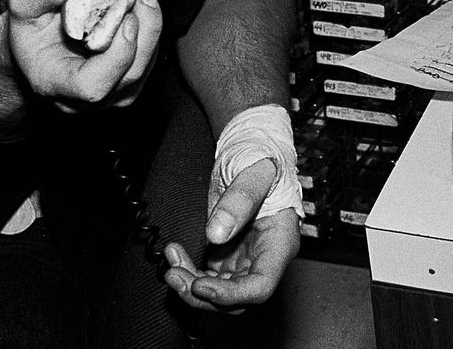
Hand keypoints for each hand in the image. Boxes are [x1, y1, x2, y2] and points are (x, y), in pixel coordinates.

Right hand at [6, 0, 162, 109]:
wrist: (32, 43)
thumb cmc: (27, 26)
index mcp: (52, 82)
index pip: (92, 87)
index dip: (116, 56)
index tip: (125, 18)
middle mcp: (83, 99)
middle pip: (129, 75)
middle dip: (143, 29)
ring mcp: (109, 93)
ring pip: (145, 66)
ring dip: (150, 24)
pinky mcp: (127, 81)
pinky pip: (148, 58)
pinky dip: (150, 28)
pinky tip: (140, 3)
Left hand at [162, 158, 299, 312]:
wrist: (250, 153)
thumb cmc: (260, 160)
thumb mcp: (253, 173)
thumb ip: (239, 201)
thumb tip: (216, 233)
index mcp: (280, 242)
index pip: (260, 286)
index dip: (231, 294)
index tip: (200, 285)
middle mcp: (265, 258)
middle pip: (237, 298)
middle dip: (203, 293)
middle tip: (175, 273)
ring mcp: (245, 260)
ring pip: (219, 293)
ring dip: (191, 285)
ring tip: (172, 260)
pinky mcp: (227, 256)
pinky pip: (208, 278)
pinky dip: (189, 273)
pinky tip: (176, 255)